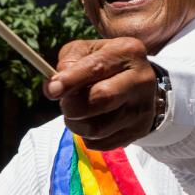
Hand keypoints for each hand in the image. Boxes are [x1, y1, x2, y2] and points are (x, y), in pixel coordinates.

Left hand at [43, 37, 158, 150]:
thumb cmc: (104, 63)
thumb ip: (68, 62)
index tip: (51, 90)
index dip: (70, 81)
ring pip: (98, 128)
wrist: (136, 82)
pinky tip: (92, 121)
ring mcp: (143, 108)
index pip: (96, 68)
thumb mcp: (86, 51)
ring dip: (76, 124)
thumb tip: (54, 87)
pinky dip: (87, 136)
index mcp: (128, 52)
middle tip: (65, 104)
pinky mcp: (140, 130)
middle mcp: (141, 80)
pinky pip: (101, 143)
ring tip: (77, 113)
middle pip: (101, 99)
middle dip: (73, 105)